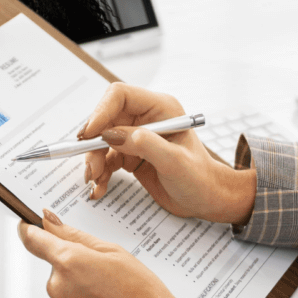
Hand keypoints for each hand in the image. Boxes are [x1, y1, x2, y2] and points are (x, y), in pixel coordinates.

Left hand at [18, 209, 173, 297]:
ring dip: (75, 270)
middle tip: (94, 257)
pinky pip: (66, 289)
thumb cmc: (137, 287)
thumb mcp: (108, 250)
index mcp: (67, 261)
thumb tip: (48, 220)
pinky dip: (79, 285)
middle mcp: (57, 283)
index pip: (32, 238)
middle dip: (66, 252)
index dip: (29, 227)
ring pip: (59, 274)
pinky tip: (99, 287)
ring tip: (102, 277)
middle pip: (49, 256)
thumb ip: (73, 234)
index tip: (29, 221)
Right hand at [82, 83, 255, 224]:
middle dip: (93, 144)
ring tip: (94, 180)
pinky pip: (105, 159)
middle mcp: (145, 118)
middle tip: (90, 166)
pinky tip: (99, 187)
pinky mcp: (129, 154)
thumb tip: (112, 135)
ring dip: (93, 161)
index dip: (101, 111)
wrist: (207, 200)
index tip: (89, 134)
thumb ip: (145, 145)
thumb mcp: (176, 162)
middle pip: (105, 120)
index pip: (120, 96)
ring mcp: (136, 136)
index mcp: (160, 108)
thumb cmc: (201, 179)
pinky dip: (99, 172)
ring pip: (101, 141)